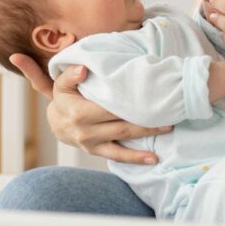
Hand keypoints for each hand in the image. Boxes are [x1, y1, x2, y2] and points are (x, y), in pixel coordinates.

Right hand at [7, 55, 171, 164]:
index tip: (149, 93)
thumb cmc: (61, 97)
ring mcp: (90, 142)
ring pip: (123, 138)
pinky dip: (136, 158)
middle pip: (120, 121)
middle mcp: (83, 129)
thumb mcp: (57, 82)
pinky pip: (118, 156)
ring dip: (146, 134)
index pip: (107, 103)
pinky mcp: (96, 151)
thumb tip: (80, 67)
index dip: (128, 98)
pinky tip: (154, 158)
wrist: (55, 122)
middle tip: (169, 109)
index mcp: (76, 110)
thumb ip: (66, 74)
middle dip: (145, 117)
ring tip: (168, 126)